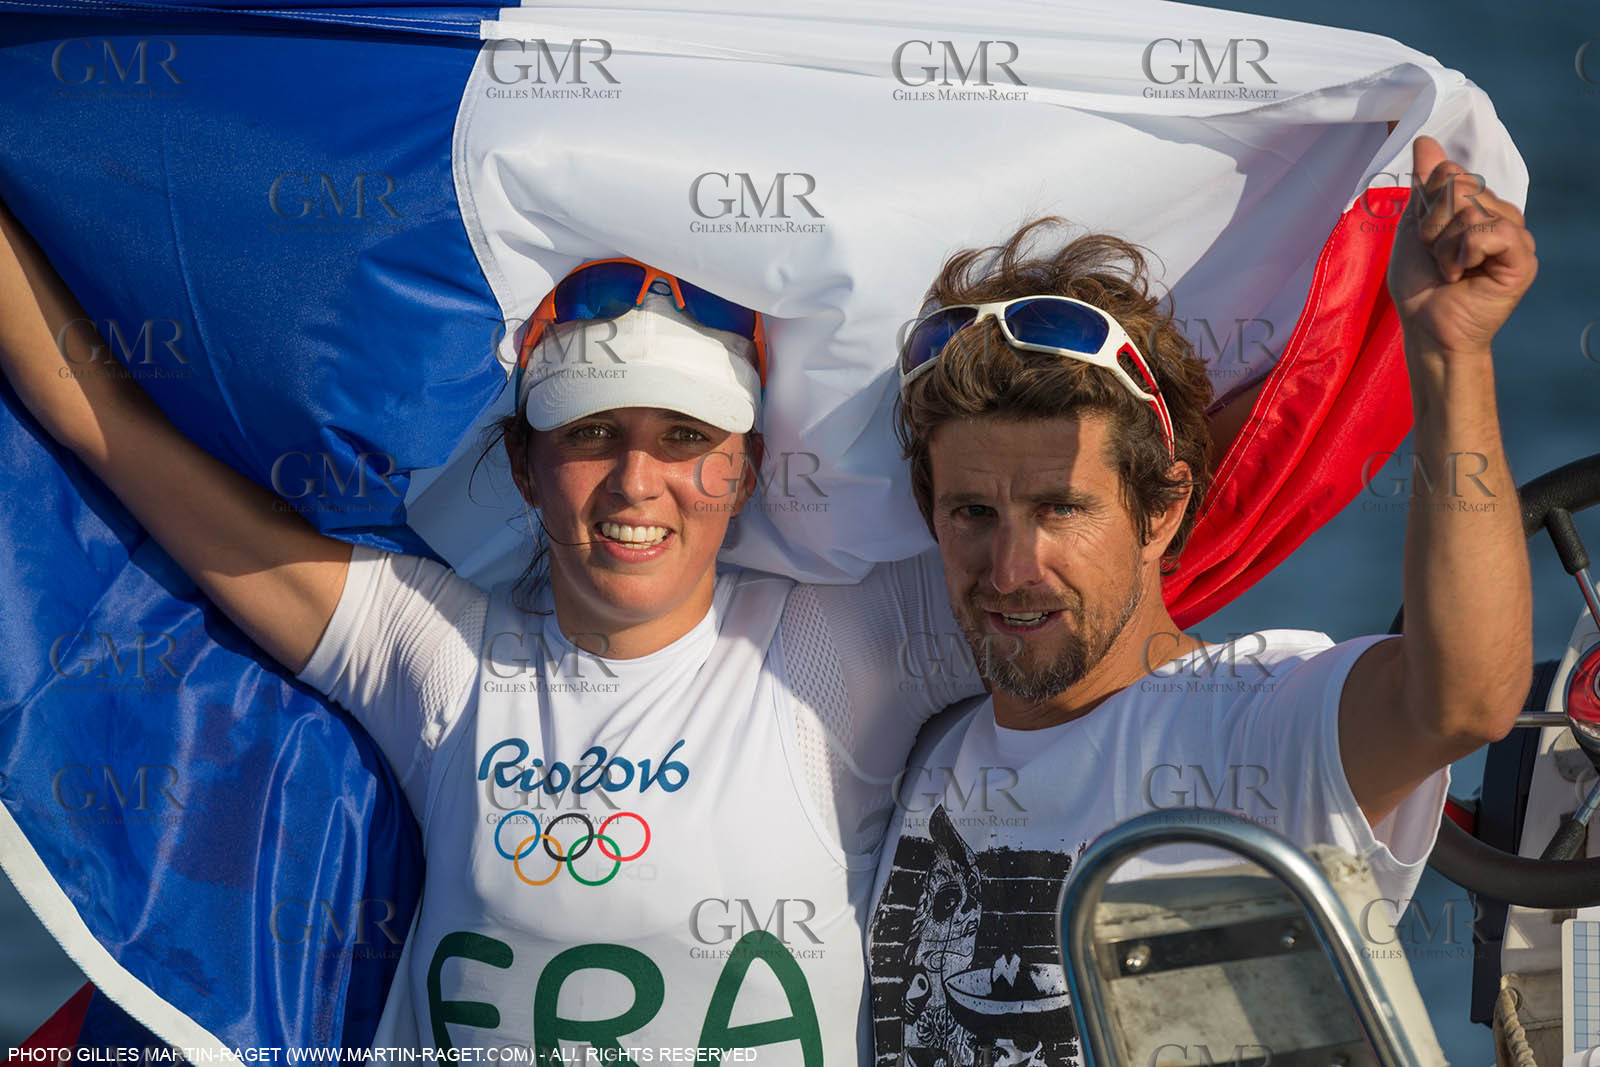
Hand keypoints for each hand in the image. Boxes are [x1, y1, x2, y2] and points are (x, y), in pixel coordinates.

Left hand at [1386, 136, 1536, 358]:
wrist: (1427, 330)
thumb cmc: (1420, 286)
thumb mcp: (1413, 229)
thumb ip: (1424, 186)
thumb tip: (1425, 141)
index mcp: (1478, 206)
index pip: (1450, 173)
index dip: (1426, 208)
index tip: (1426, 240)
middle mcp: (1501, 215)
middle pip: (1460, 187)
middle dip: (1433, 227)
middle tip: (1438, 258)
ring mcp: (1515, 235)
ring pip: (1471, 209)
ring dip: (1444, 245)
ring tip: (1449, 270)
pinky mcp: (1522, 258)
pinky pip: (1490, 230)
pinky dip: (1464, 252)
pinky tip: (1462, 274)